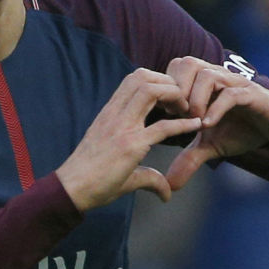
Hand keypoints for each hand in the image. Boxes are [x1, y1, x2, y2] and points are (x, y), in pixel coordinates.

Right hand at [56, 68, 202, 211]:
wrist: (71, 189)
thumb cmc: (90, 177)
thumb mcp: (120, 165)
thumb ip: (147, 174)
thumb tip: (166, 193)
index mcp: (110, 113)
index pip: (133, 79)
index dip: (157, 80)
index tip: (171, 98)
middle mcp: (115, 114)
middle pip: (142, 76)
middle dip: (167, 81)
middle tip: (182, 100)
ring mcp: (122, 128)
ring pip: (150, 90)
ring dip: (173, 95)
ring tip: (186, 109)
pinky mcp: (130, 146)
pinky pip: (162, 127)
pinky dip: (183, 124)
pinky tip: (196, 125)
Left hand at [163, 56, 268, 189]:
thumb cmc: (242, 129)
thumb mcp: (211, 146)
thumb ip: (189, 158)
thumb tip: (170, 184)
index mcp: (204, 82)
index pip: (175, 67)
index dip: (166, 88)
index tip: (163, 112)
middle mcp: (218, 77)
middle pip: (187, 63)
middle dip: (177, 90)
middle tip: (177, 115)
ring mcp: (235, 84)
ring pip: (207, 74)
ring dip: (195, 99)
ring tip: (194, 122)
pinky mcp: (252, 94)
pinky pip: (231, 94)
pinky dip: (216, 109)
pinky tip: (208, 126)